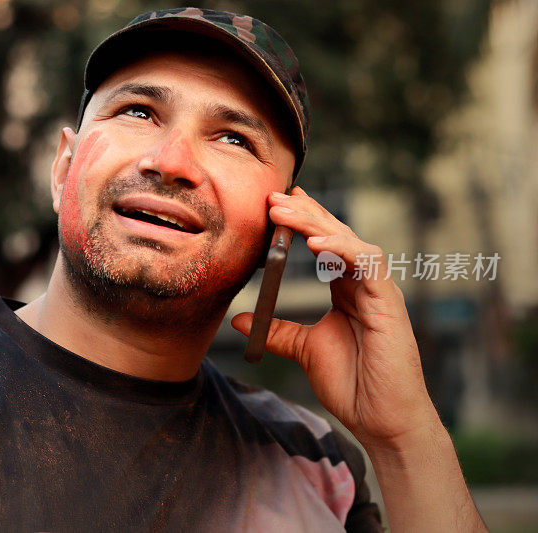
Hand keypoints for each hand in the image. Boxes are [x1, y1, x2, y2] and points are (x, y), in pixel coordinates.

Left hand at [232, 186, 440, 448]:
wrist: (378, 418)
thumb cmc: (351, 384)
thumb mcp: (304, 349)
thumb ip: (277, 330)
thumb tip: (238, 319)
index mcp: (347, 290)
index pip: (325, 244)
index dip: (303, 221)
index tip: (275, 204)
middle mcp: (364, 284)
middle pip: (336, 235)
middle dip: (305, 213)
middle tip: (273, 198)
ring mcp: (379, 291)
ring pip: (351, 242)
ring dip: (317, 224)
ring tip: (284, 212)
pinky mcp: (389, 303)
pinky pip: (368, 264)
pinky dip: (342, 249)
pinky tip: (315, 242)